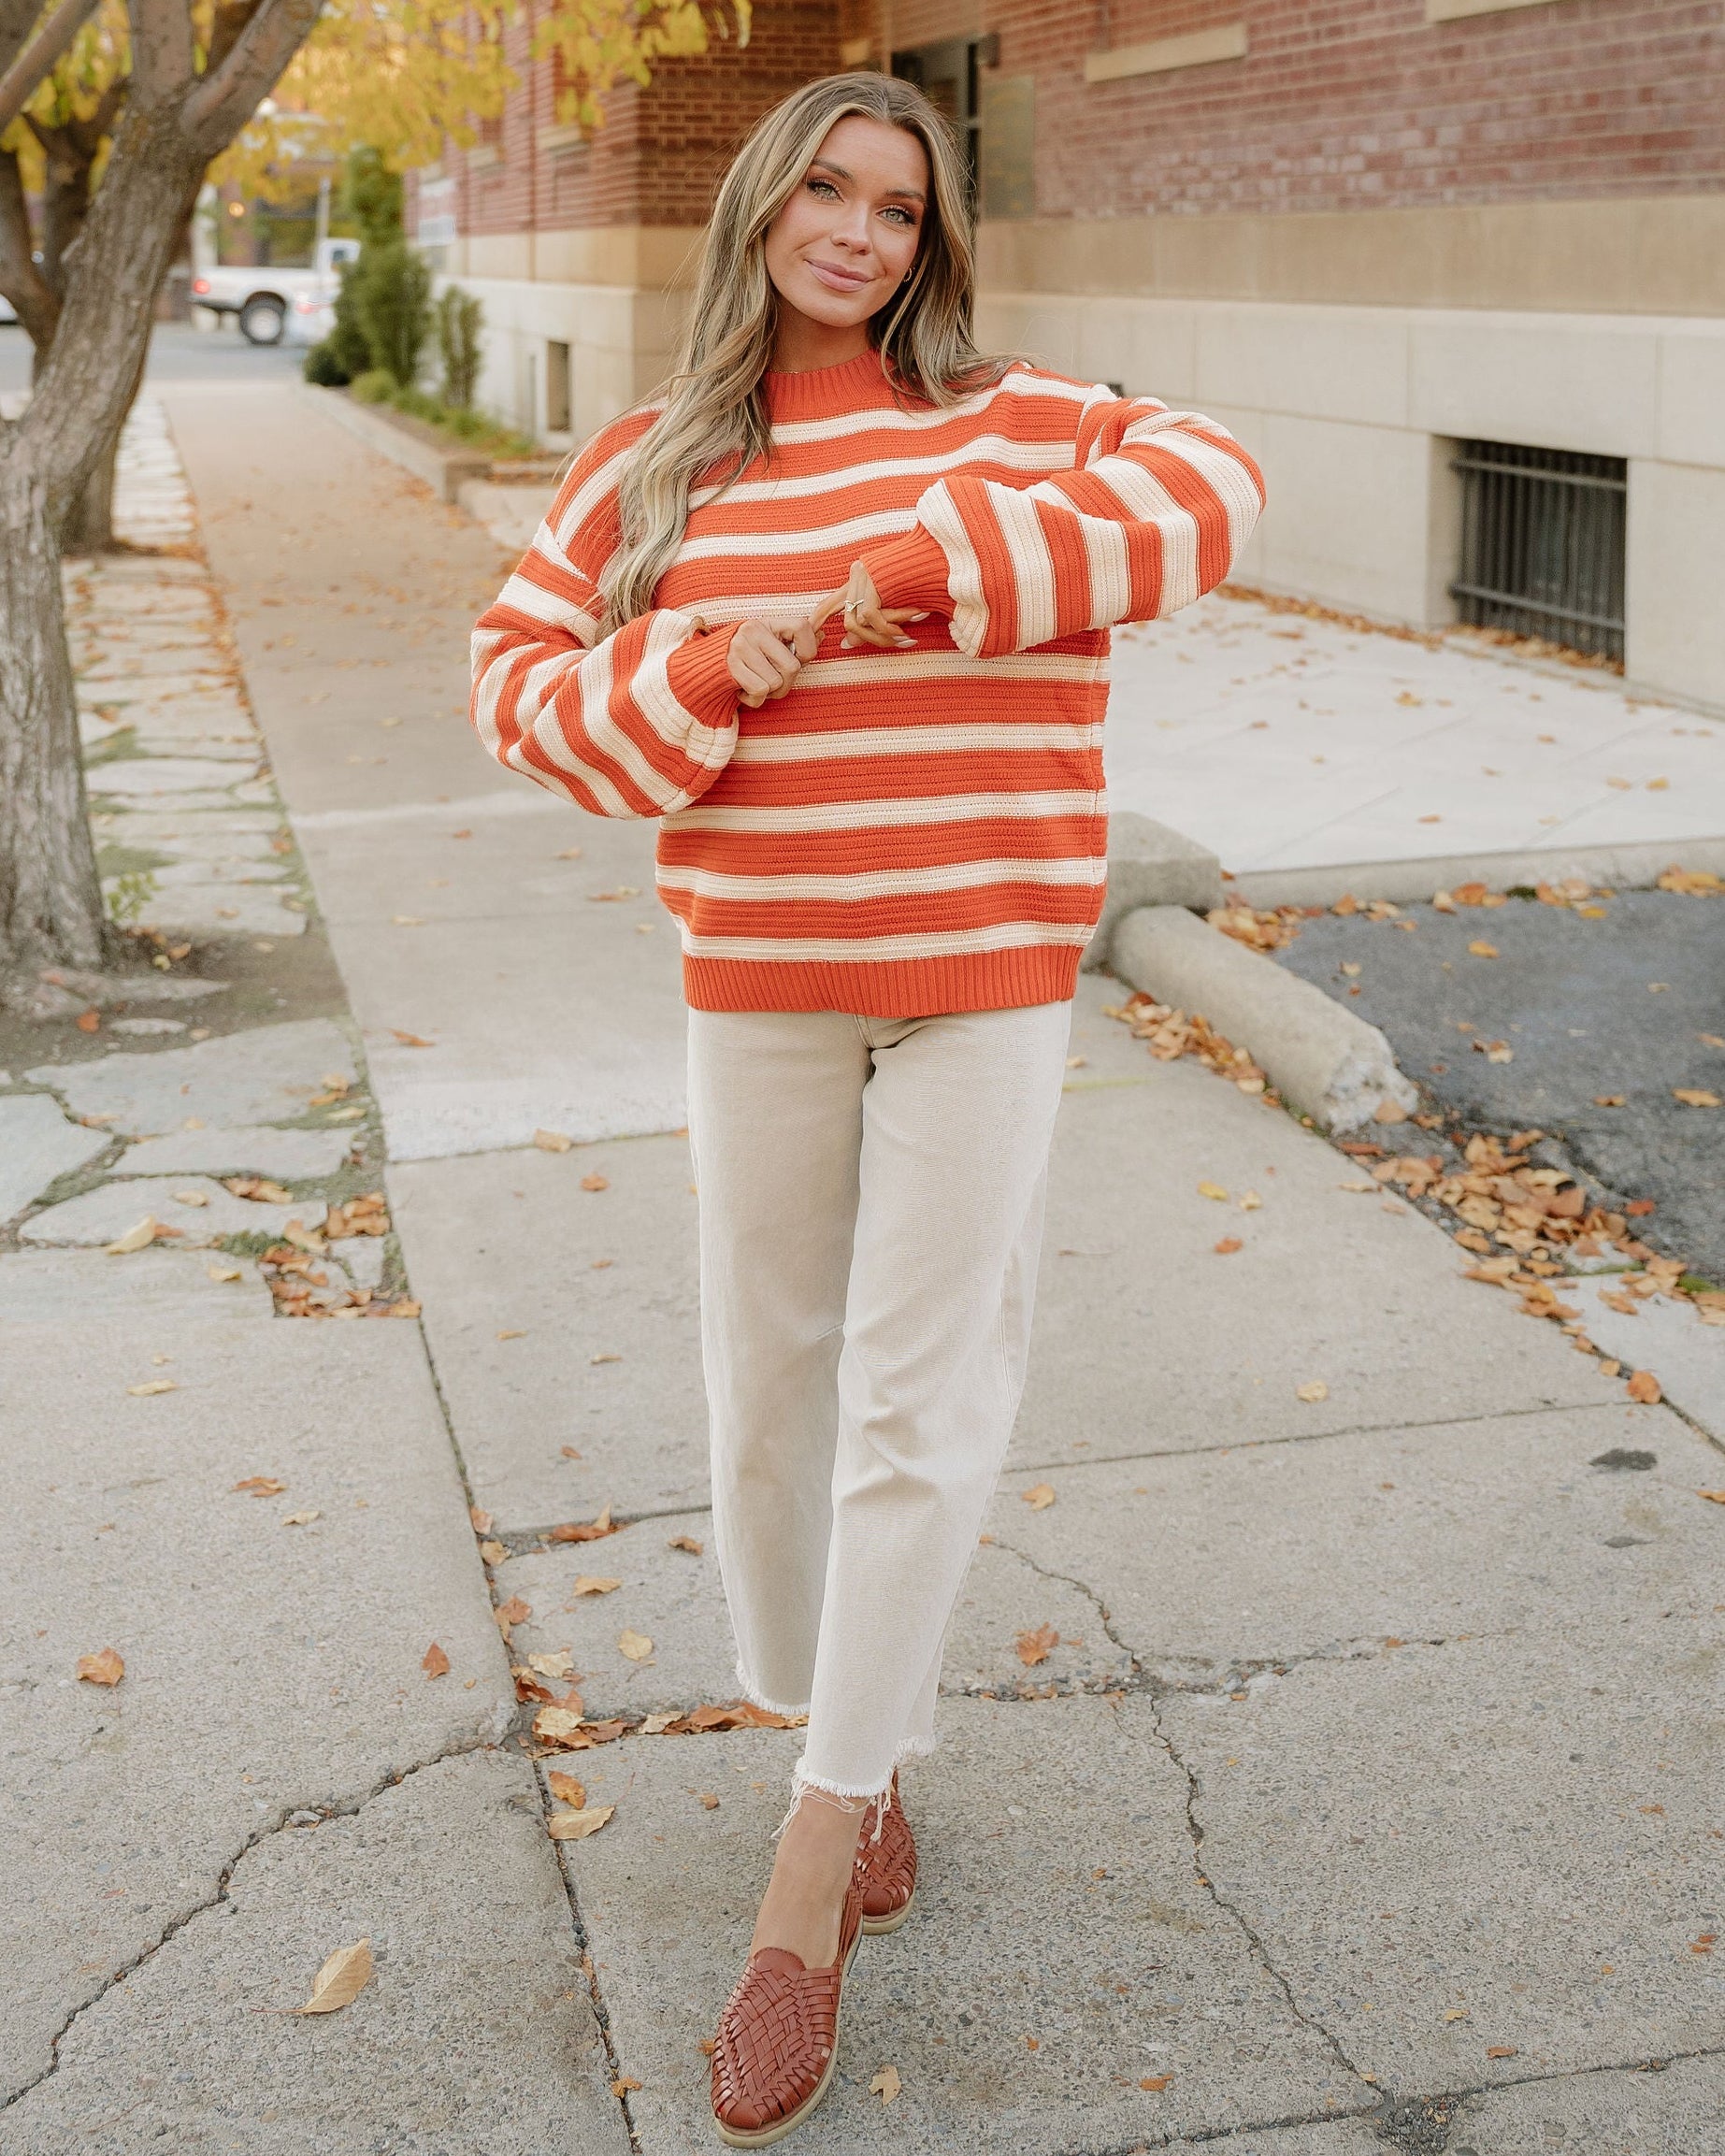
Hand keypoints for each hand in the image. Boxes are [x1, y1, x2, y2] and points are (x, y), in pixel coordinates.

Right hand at [726, 617, 819, 709]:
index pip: (802, 626)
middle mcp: (753, 631)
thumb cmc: (745, 658)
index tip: (799, 660)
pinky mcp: (731, 667)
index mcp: (767, 623)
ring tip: (755, 684)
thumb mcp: (768, 643)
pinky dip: (755, 699)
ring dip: (769, 693)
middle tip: (773, 681)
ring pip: (775, 682)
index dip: (808, 649)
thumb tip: (822, 635)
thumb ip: (793, 641)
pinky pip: (759, 691)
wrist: (705, 667)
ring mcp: (740, 649)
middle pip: (791, 667)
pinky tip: (744, 691)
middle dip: (787, 683)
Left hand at [811, 561, 927, 650]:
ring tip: (903, 636)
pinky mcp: (872, 581)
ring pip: (856, 622)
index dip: (819, 620)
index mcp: (858, 579)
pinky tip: (903, 631)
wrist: (939, 556)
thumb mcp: (894, 604)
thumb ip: (871, 620)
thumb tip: (847, 643)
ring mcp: (862, 577)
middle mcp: (856, 576)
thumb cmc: (922, 580)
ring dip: (880, 636)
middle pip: (845, 619)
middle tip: (894, 642)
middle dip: (864, 639)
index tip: (814, 635)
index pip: (829, 603)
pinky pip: (871, 616)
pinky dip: (886, 629)